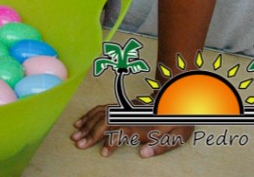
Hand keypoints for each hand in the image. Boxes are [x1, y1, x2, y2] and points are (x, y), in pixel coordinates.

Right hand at [71, 104, 192, 157]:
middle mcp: (129, 115)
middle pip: (105, 122)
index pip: (121, 131)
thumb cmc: (178, 120)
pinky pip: (100, 109)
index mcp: (142, 124)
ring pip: (100, 114)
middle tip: (78, 144)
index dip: (110, 143)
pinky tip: (80, 122)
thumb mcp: (178, 135)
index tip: (103, 153)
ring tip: (75, 135)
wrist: (177, 99)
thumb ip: (161, 146)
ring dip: (86, 125)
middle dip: (90, 134)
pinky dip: (88, 115)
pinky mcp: (120, 107)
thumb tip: (143, 154)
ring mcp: (123, 109)